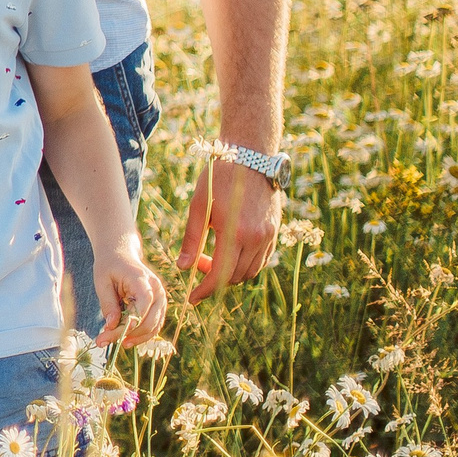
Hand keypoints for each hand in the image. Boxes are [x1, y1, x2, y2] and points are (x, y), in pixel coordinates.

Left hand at [92, 238, 168, 346]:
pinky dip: (141, 334)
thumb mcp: (102, 282)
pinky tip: (125, 339)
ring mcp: (161, 299)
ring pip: (154, 326)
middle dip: (128, 334)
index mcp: (143, 281)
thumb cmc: (109, 266)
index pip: (142, 307)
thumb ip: (108, 304)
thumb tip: (111, 326)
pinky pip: (154, 325)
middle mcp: (158, 291)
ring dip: (136, 338)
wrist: (121, 255)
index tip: (108, 334)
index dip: (128, 323)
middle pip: (149, 321)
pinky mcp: (158, 306)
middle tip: (104, 341)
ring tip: (114, 343)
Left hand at [178, 160, 278, 301]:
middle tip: (198, 264)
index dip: (205, 290)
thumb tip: (183, 268)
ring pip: (250, 271)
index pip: (220, 275)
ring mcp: (269, 236)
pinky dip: (245, 264)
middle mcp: (257, 239)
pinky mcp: (274, 231)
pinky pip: (262, 259)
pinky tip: (230, 251)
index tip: (192, 297)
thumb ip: (192, 239)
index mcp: (236, 233)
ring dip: (231, 272)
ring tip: (212, 256)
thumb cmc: (219, 179)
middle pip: (235, 276)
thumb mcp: (198, 207)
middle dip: (215, 279)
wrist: (251, 159)